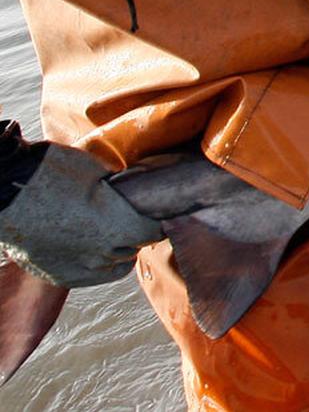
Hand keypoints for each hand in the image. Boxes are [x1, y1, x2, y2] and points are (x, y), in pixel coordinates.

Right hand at [0, 133, 162, 286]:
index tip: (154, 212)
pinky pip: (91, 276)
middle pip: (135, 247)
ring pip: (115, 265)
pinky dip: (97, 264)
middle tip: (130, 217)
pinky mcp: (58, 274)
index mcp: (119, 226)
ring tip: (111, 234)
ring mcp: (79, 267)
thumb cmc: (50, 171)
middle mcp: (102, 253)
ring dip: (118, 250)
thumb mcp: (97, 170)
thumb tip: (133, 188)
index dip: (156, 219)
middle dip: (135, 232)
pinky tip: (95, 251)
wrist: (2, 190)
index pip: (154, 230)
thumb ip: (120, 187)